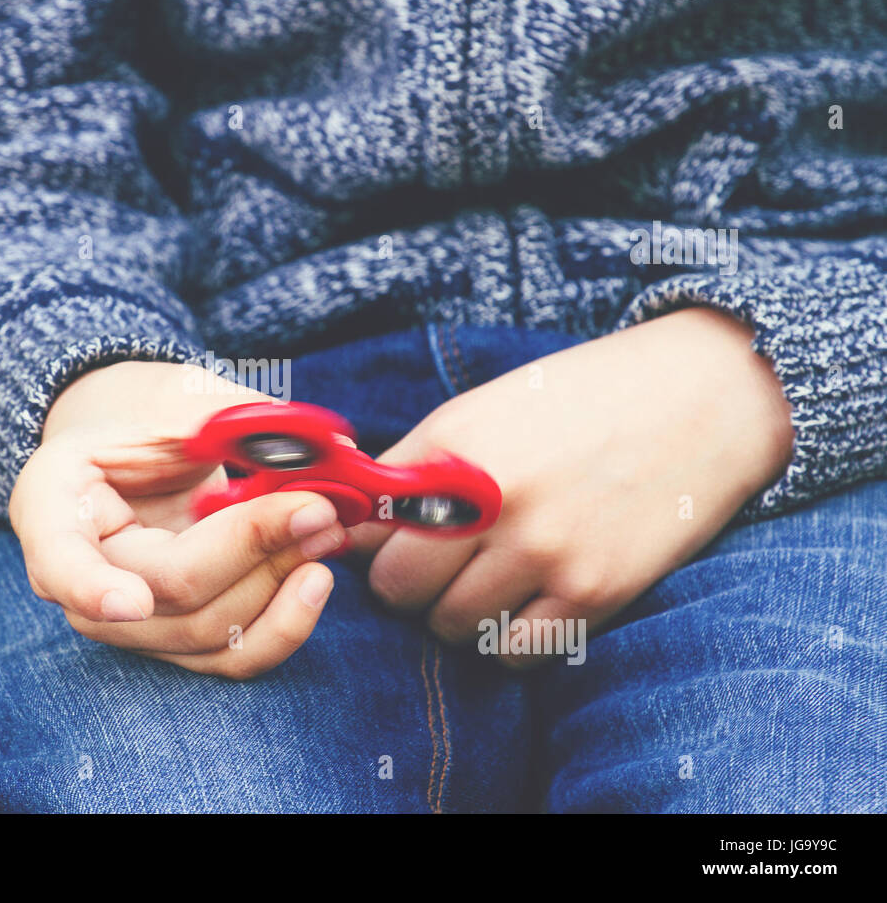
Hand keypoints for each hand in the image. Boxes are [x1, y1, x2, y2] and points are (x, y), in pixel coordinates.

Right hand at [10, 361, 344, 678]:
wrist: (136, 463)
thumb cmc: (145, 426)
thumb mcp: (166, 400)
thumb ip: (223, 417)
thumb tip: (300, 441)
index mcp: (52, 504)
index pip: (59, 561)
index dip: (91, 588)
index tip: (134, 601)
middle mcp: (75, 580)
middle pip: (168, 589)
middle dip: (252, 548)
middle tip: (317, 507)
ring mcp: (124, 624)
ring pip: (208, 632)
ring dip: (280, 584)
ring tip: (328, 533)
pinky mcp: (175, 644)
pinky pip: (232, 656)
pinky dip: (285, 621)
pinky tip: (315, 575)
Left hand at [349, 308, 794, 665]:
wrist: (701, 398)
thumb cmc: (578, 400)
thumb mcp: (482, 410)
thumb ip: (413, 466)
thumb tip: (352, 524)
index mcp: (455, 448)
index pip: (367, 530)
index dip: (372, 541)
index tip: (389, 540)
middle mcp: (493, 503)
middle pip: (398, 589)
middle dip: (408, 584)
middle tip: (437, 566)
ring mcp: (546, 552)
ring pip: (451, 627)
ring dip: (458, 613)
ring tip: (490, 577)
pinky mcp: (594, 593)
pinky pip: (515, 654)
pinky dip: (510, 640)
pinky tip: (527, 601)